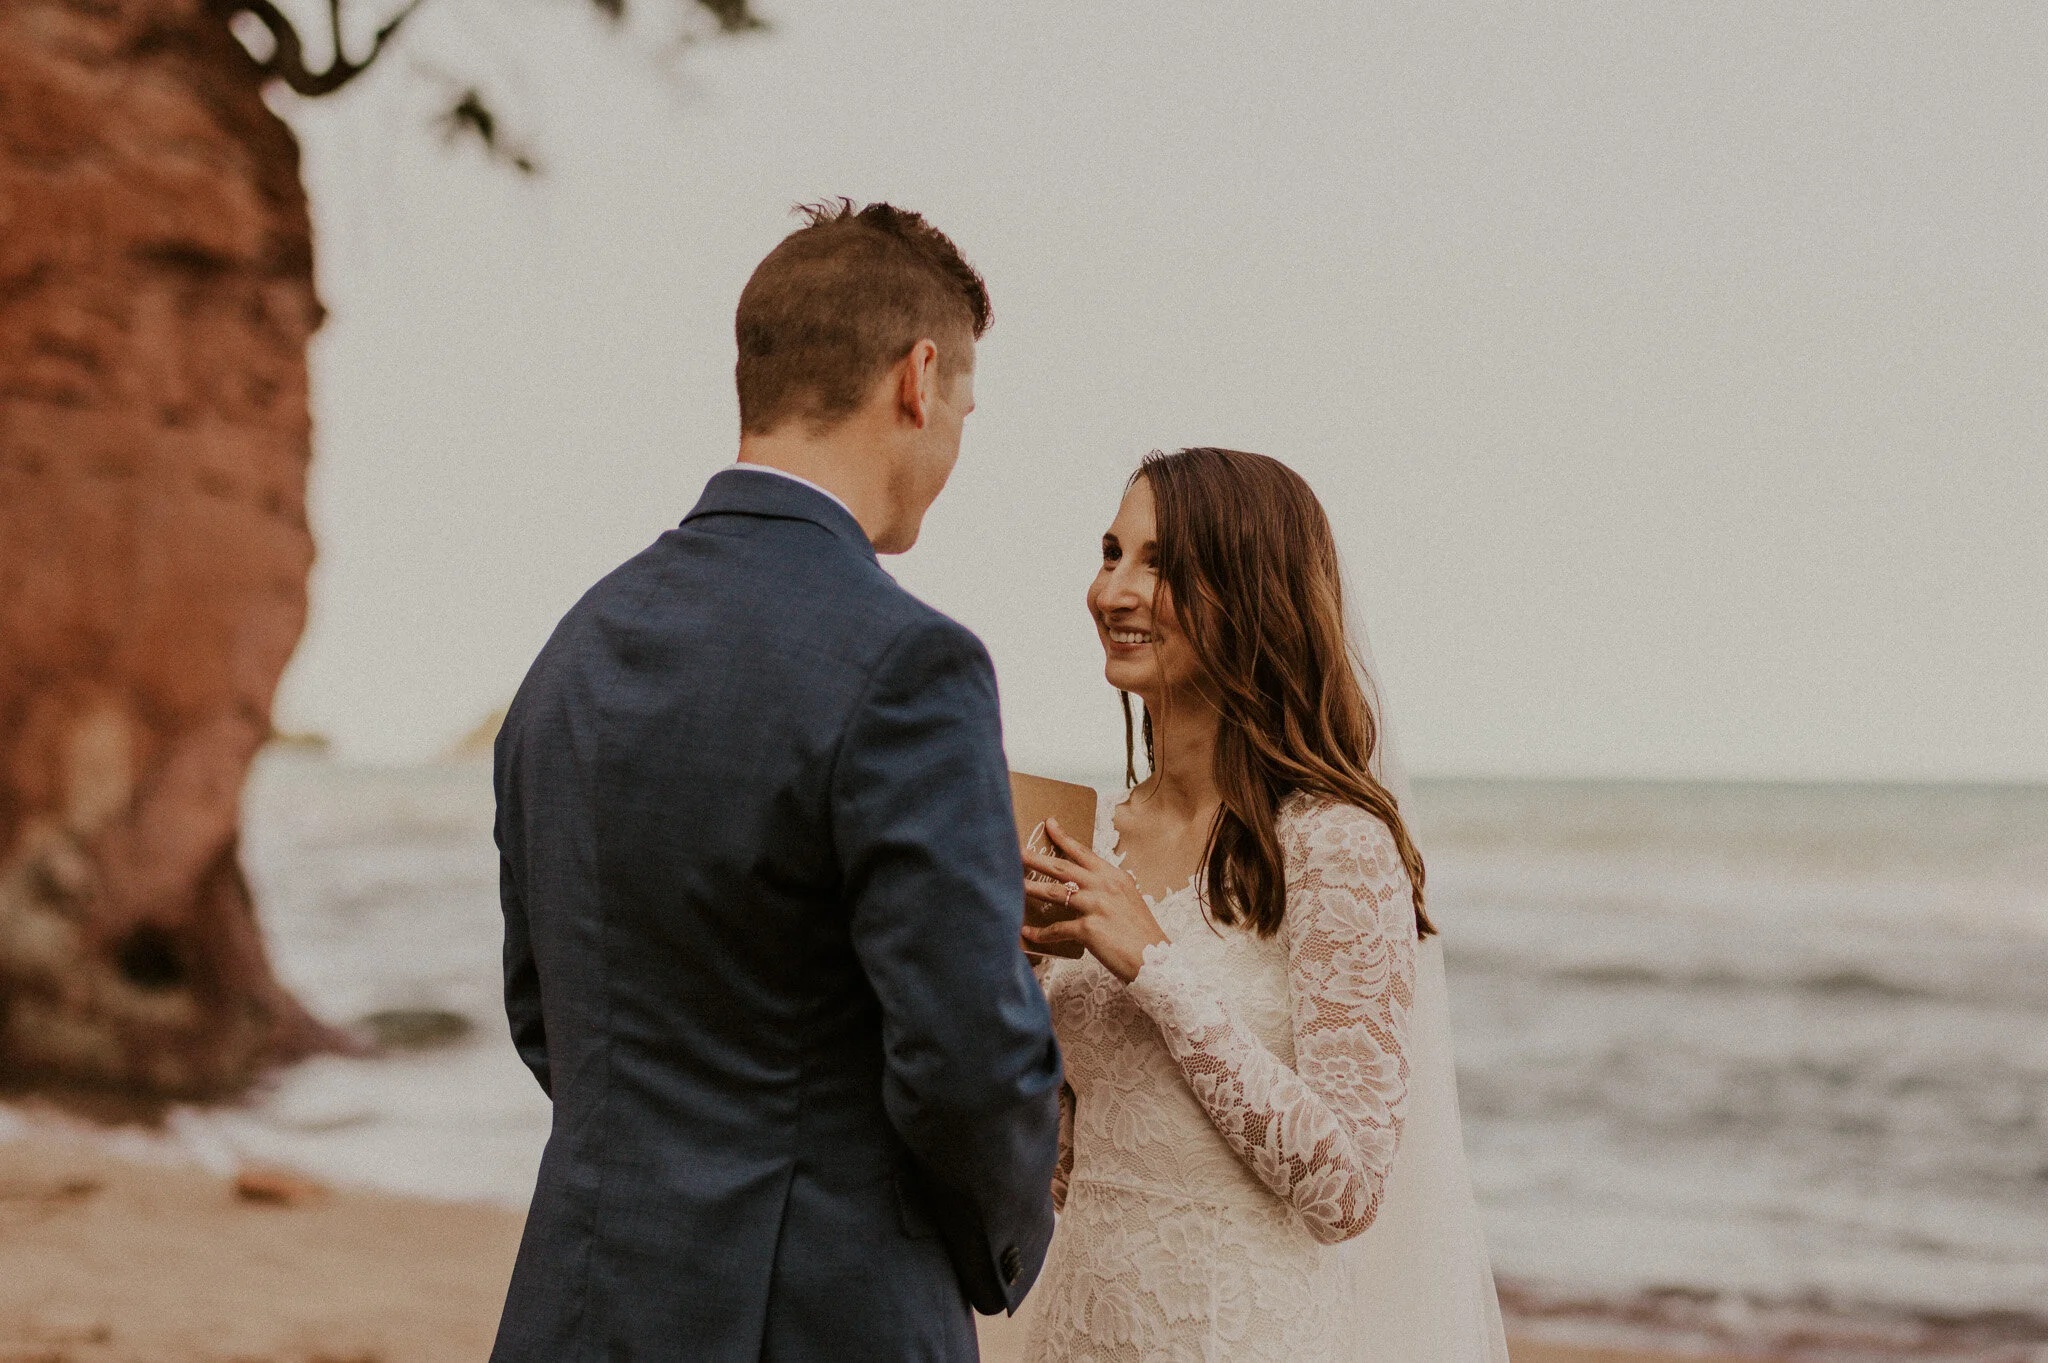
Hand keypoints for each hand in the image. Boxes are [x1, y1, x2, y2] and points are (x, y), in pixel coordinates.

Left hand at [1021, 817, 1169, 983]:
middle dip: (1036, 858)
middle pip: (1062, 868)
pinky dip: (1040, 932)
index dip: (1063, 837)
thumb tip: (1083, 885)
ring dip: (1031, 889)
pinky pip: (1057, 928)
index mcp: (1114, 876)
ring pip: (1055, 892)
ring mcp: (1096, 905)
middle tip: (1016, 851)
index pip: (1083, 852)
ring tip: (1014, 886)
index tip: (1049, 824)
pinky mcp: (1088, 928)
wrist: (1156, 960)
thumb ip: (1107, 889)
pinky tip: (1027, 933)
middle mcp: (1104, 886)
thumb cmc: (1141, 934)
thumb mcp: (1128, 900)